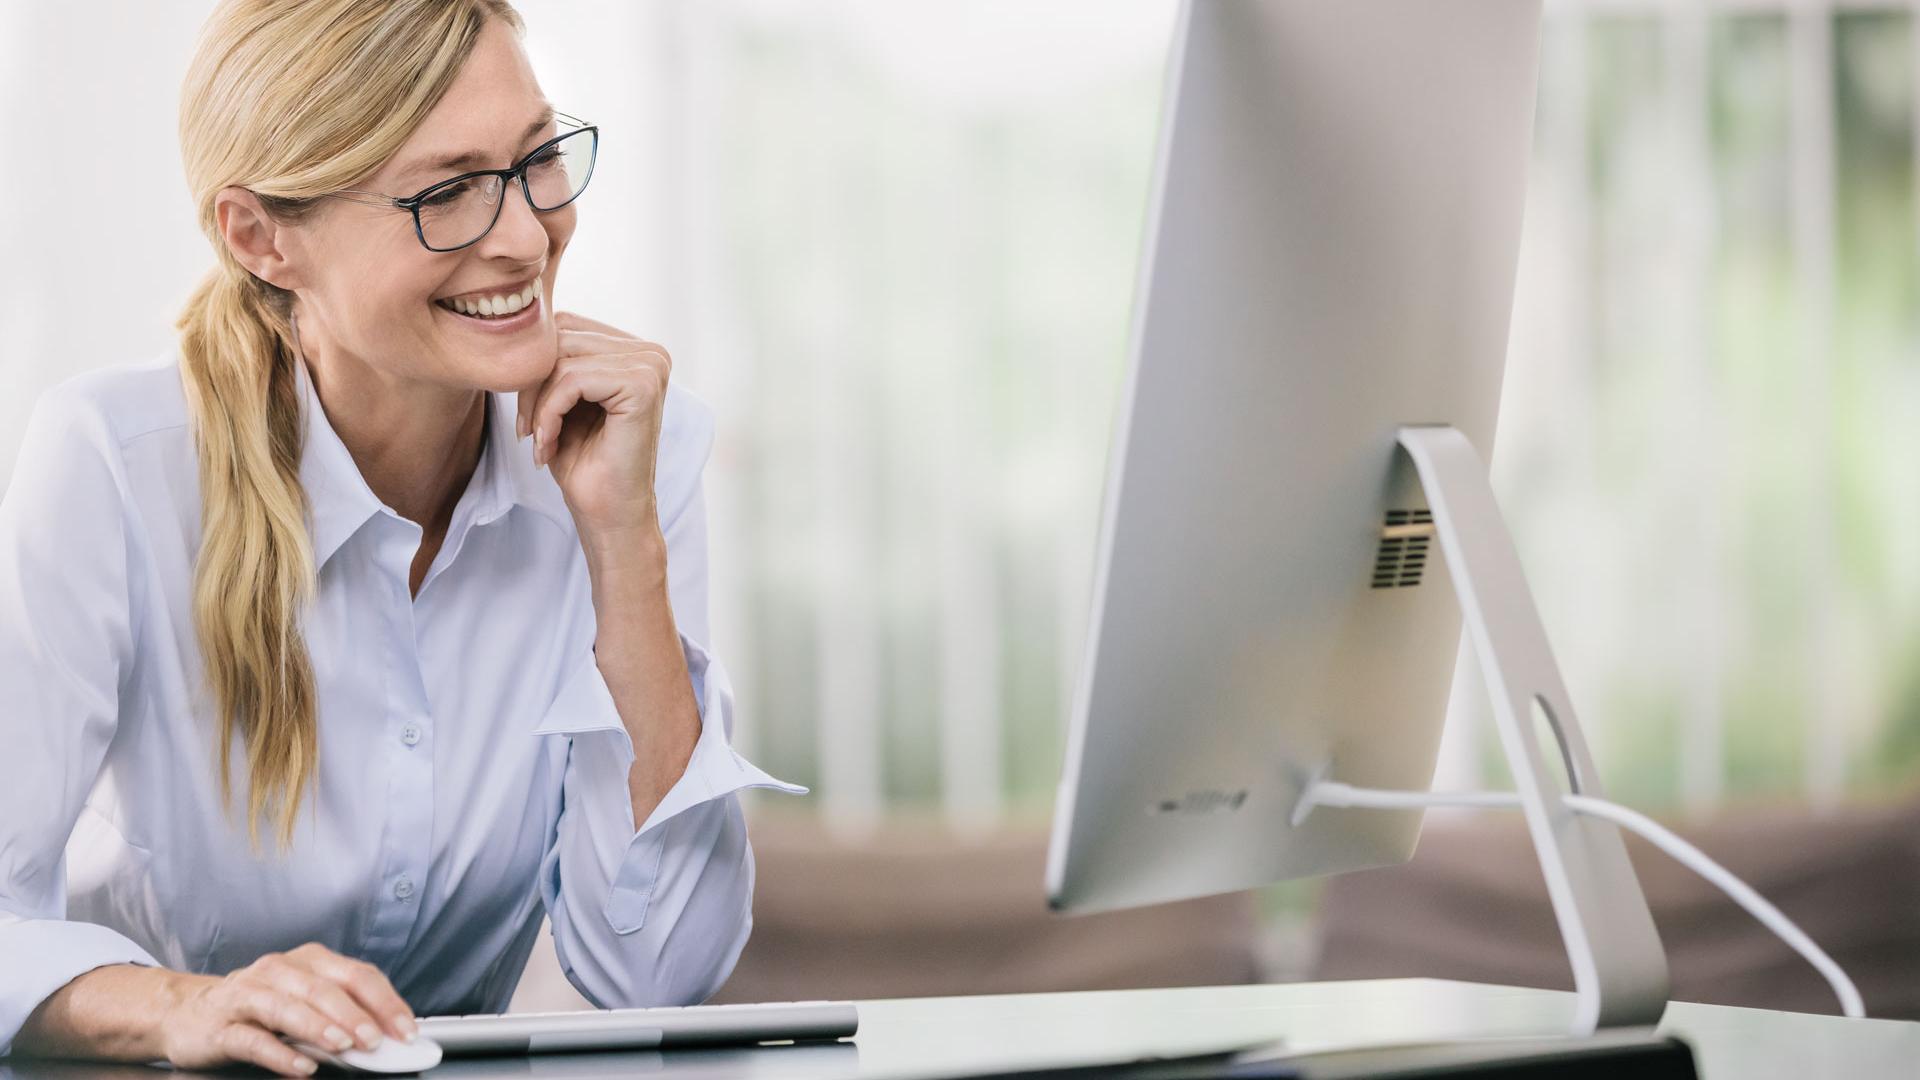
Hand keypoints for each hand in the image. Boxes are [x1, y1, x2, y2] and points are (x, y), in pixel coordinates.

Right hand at [155, 942, 416, 1076]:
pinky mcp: (221, 1026)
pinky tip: (303, 1066)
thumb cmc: (258, 1007)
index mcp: (309, 961)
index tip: (407, 1031)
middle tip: (377, 1041)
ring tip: (345, 1046)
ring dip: (320, 1027)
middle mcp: (279, 971)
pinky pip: (254, 1039)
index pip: (357, 975)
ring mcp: (247, 996)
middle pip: (324, 989)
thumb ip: (340, 1014)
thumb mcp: (303, 1001)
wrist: (187, 1013)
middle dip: (356, 1015)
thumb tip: (385, 1038)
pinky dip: (281, 1054)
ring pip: (288, 1008)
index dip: (385, 1002)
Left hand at [518, 312, 672, 547]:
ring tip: (540, 440)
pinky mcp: (643, 385)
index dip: (534, 369)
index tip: (527, 418)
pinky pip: (571, 378)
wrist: (609, 516)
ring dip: (537, 403)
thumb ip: (553, 359)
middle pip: (561, 338)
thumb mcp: (561, 400)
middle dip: (531, 386)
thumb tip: (519, 323)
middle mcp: (651, 353)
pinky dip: (548, 413)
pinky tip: (549, 444)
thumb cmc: (585, 463)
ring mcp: (651, 366)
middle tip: (527, 432)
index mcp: (636, 351)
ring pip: (561, 358)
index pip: (565, 327)